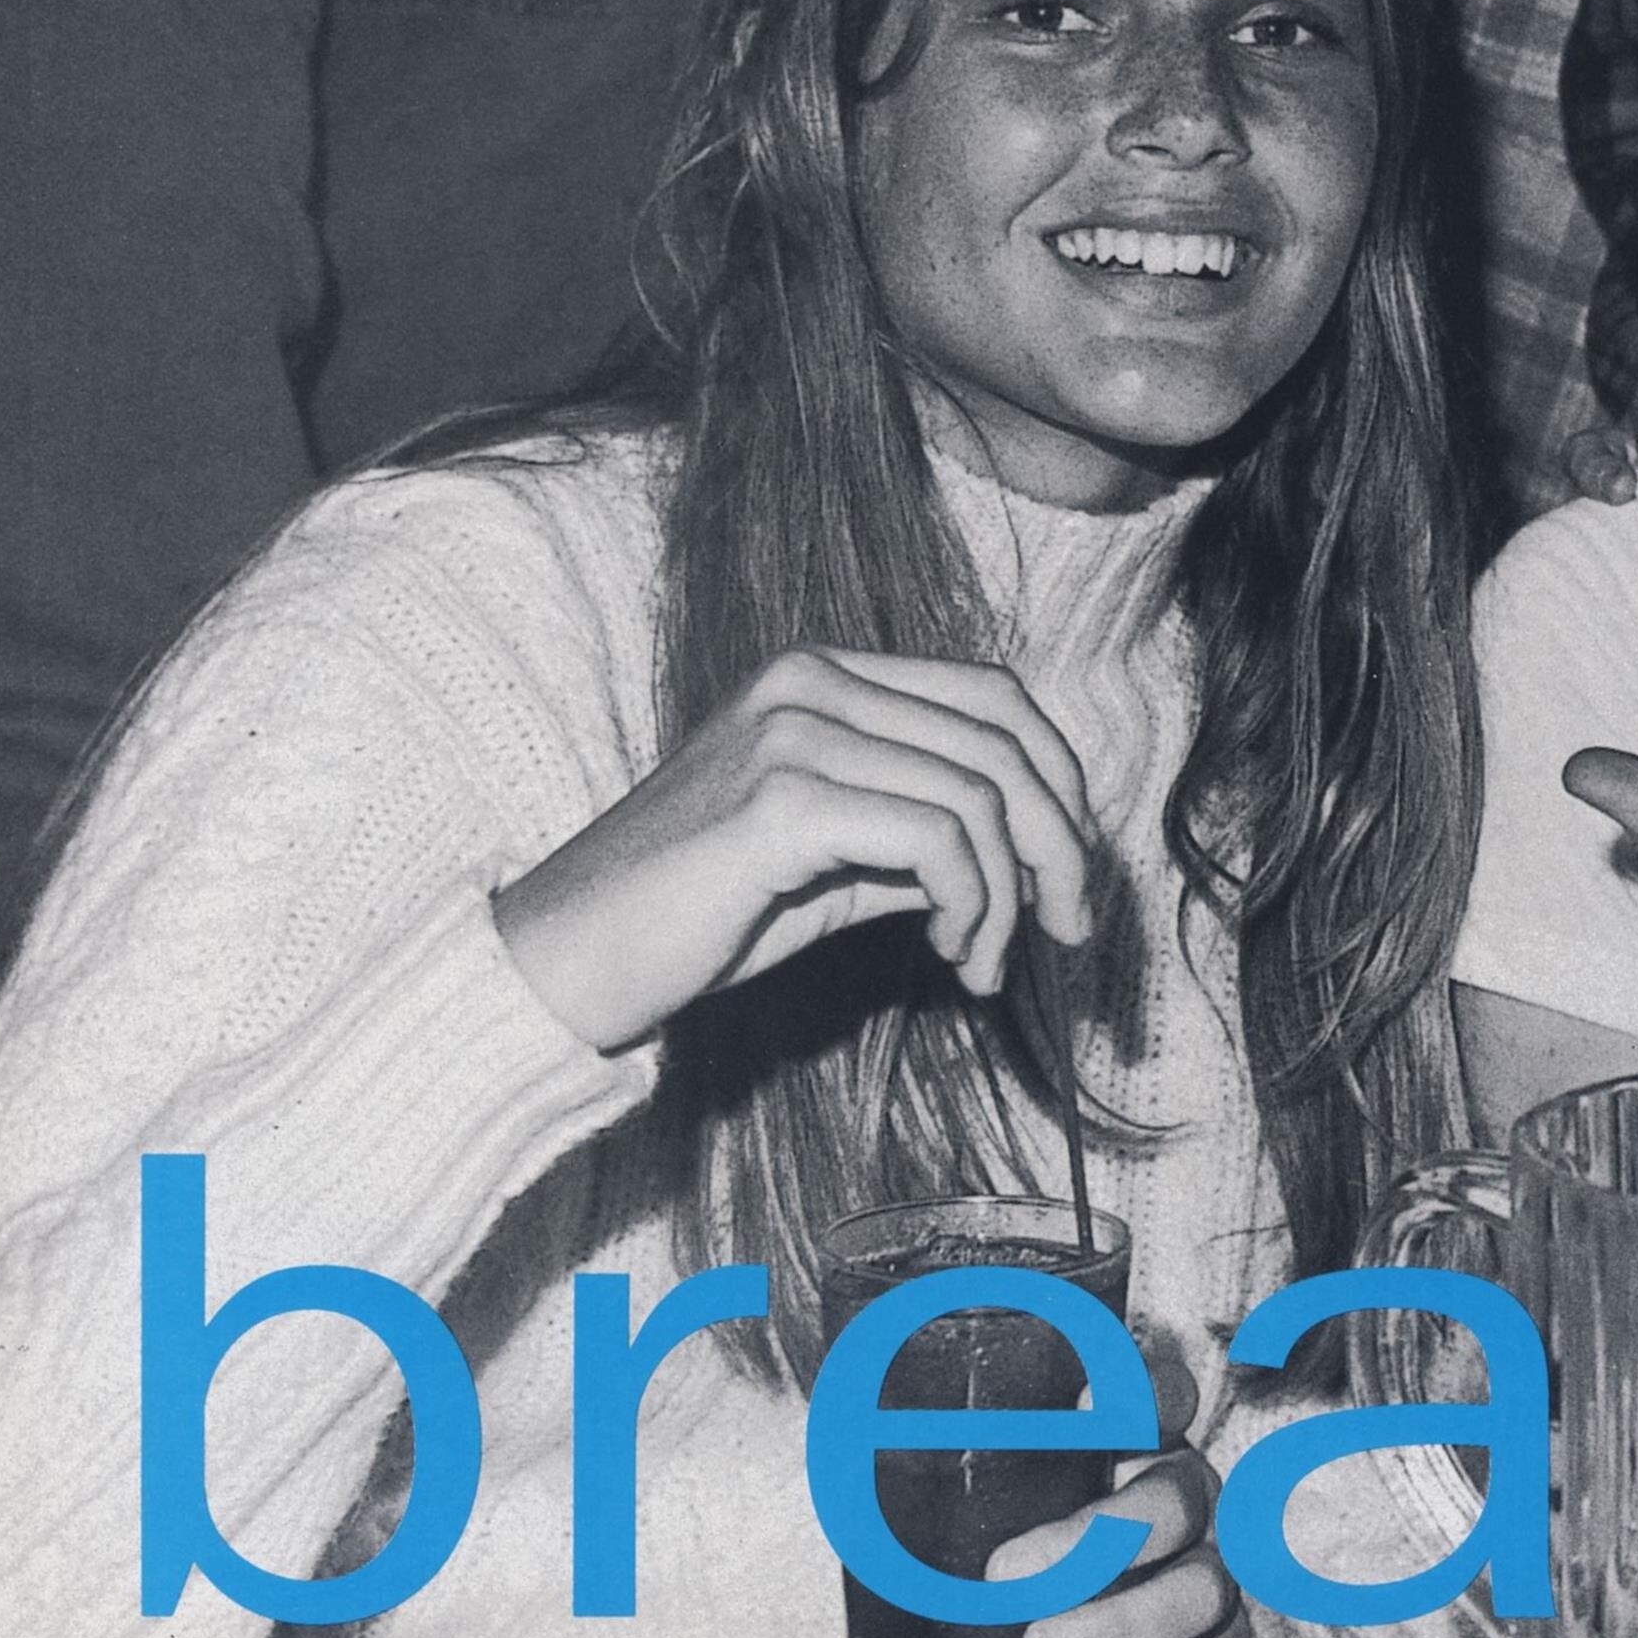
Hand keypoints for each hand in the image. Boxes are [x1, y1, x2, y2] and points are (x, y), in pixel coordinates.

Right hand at [491, 651, 1093, 1052]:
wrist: (565, 961)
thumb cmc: (693, 917)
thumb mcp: (830, 861)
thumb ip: (918, 836)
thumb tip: (1032, 855)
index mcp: (823, 674)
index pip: (993, 694)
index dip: (1058, 777)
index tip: (1071, 872)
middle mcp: (811, 680)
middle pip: (1002, 739)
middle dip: (1061, 841)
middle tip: (1071, 929)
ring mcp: (794, 733)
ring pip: (979, 794)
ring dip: (1011, 895)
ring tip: (983, 963)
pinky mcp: (781, 803)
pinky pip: (936, 841)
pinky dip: (972, 905)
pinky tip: (951, 952)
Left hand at [996, 1346, 1252, 1637]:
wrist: (1105, 1632)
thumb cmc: (1060, 1544)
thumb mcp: (1035, 1493)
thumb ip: (994, 1472)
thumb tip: (870, 1445)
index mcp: (1152, 1446)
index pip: (1164, 1396)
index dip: (1138, 1393)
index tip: (1085, 1406)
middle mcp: (1197, 1501)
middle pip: (1170, 1503)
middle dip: (1091, 1540)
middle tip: (1005, 1576)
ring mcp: (1221, 1575)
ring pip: (1198, 1591)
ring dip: (1115, 1625)